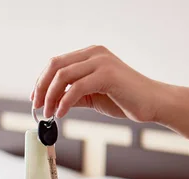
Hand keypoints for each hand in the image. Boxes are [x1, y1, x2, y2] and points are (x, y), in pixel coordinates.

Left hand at [31, 45, 164, 122]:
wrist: (153, 104)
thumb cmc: (124, 100)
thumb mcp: (92, 96)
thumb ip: (73, 95)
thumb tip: (51, 102)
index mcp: (90, 54)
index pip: (56, 63)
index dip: (41, 81)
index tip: (35, 98)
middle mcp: (95, 53)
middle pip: (55, 65)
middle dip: (42, 87)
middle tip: (38, 106)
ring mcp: (101, 61)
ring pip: (63, 75)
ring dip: (51, 97)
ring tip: (48, 114)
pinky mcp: (107, 75)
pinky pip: (76, 87)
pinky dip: (64, 102)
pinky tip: (61, 114)